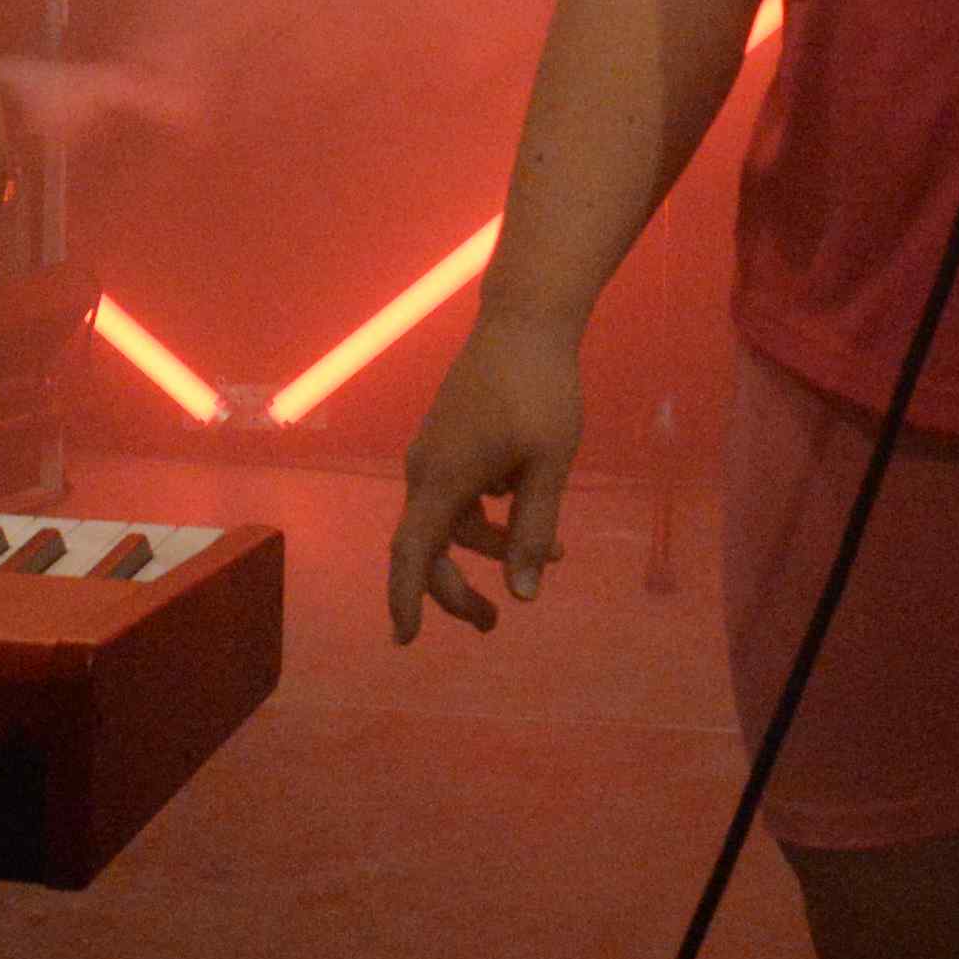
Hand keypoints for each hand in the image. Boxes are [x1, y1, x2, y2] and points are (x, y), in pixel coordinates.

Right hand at [387, 314, 586, 638]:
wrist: (525, 319)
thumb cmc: (541, 391)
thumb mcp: (549, 467)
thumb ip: (533, 532)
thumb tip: (524, 595)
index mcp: (443, 480)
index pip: (411, 555)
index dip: (405, 601)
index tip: (405, 640)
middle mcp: (426, 469)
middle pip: (430, 547)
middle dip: (458, 589)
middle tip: (493, 623)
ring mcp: (434, 450)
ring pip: (452, 519)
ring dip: (492, 544)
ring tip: (553, 554)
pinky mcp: (449, 437)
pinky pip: (460, 492)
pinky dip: (490, 512)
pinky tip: (530, 499)